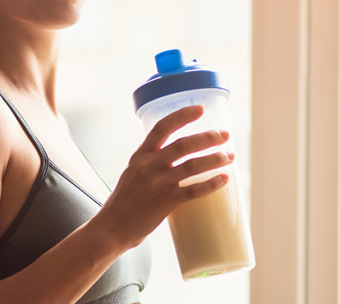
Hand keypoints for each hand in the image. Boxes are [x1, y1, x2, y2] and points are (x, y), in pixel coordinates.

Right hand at [93, 105, 233, 249]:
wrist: (110, 230)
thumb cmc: (123, 204)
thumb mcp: (132, 175)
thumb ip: (152, 165)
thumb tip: (179, 160)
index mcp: (140, 156)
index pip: (162, 127)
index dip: (182, 115)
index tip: (201, 108)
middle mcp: (148, 166)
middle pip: (184, 144)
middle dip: (208, 137)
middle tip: (225, 135)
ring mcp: (156, 184)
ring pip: (192, 165)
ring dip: (215, 159)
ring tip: (229, 157)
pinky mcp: (164, 203)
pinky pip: (193, 191)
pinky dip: (211, 184)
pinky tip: (224, 180)